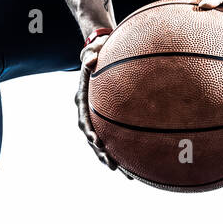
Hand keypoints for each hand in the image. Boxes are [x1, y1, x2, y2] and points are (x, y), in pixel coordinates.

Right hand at [75, 33, 133, 177]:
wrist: (100, 52)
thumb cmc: (97, 49)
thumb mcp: (93, 49)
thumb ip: (90, 54)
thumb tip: (90, 59)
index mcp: (82, 100)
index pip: (84, 119)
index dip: (90, 132)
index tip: (97, 142)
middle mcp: (89, 112)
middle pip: (93, 138)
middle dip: (102, 153)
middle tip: (113, 165)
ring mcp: (99, 117)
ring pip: (105, 142)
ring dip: (114, 158)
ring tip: (129, 175)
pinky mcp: (110, 118)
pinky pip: (117, 135)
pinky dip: (126, 149)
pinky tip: (140, 161)